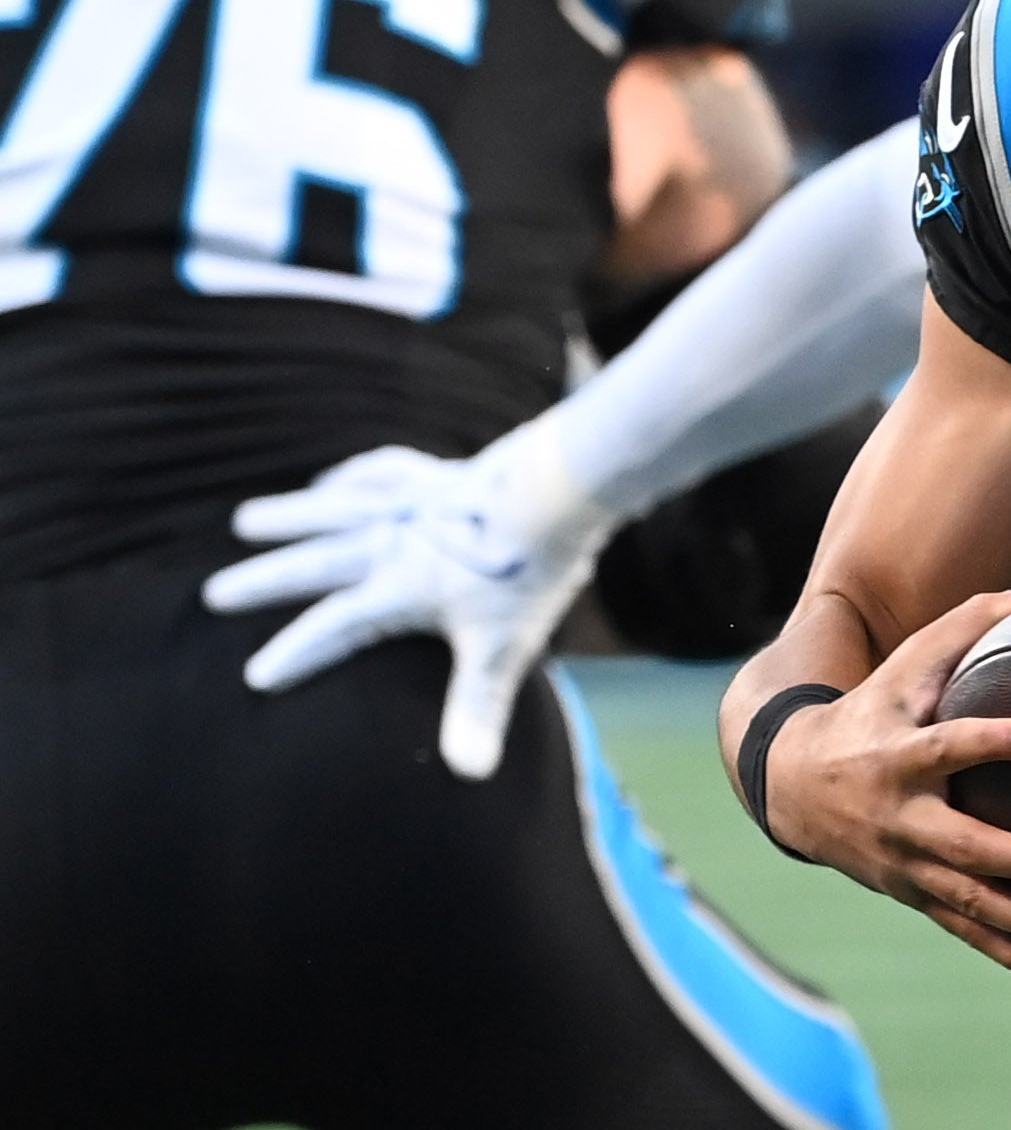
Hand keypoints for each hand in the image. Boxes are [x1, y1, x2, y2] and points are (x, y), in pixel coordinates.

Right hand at [202, 422, 613, 780]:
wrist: (563, 488)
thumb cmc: (531, 570)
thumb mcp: (504, 647)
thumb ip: (477, 707)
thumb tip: (470, 773)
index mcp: (401, 588)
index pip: (336, 627)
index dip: (297, 653)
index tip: (255, 676)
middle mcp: (392, 541)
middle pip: (317, 563)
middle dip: (267, 581)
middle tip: (214, 593)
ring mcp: (412, 503)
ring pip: (335, 510)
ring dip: (290, 516)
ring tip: (244, 522)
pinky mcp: (439, 473)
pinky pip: (381, 472)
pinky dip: (351, 477)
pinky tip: (332, 481)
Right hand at [764, 579, 1010, 974]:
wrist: (794, 784)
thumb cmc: (870, 710)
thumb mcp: (905, 664)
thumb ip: (969, 624)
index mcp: (898, 756)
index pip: (946, 748)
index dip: (987, 742)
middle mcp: (901, 819)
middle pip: (966, 848)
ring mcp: (905, 867)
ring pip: (969, 904)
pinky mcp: (913, 895)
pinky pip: (965, 932)